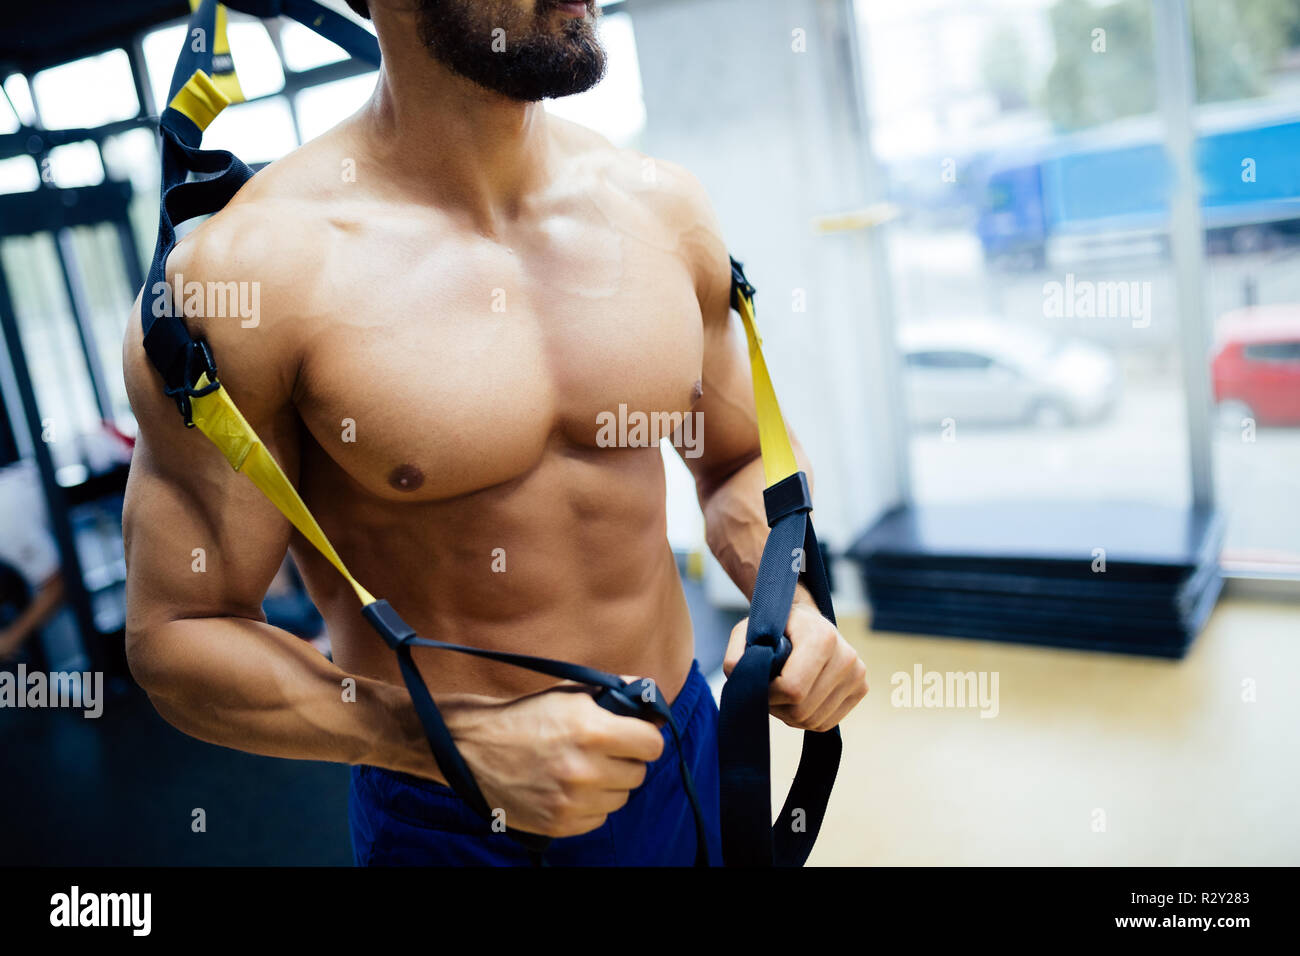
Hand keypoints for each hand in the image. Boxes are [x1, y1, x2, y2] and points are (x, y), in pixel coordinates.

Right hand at [448, 684, 664, 837]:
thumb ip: (616, 691)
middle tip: (601, 750)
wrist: (474, 748)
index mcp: (590, 729)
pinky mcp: (559, 824)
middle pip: (638, 773)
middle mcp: (584, 768)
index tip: (634, 735)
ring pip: (621, 797)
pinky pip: (599, 818)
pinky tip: (569, 787)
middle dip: (625, 760)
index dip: (644, 737)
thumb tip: (653, 697)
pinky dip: (590, 805)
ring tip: (581, 768)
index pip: (652, 744)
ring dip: (608, 784)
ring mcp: (571, 801)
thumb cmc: (527, 715)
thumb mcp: (571, 692)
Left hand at [724, 602, 867, 731]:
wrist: (806, 621)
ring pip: (814, 721)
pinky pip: (826, 724)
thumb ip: (737, 656)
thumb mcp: (748, 632)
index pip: (792, 689)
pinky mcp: (861, 689)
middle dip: (777, 707)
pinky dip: (806, 719)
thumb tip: (740, 679)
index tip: (758, 684)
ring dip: (790, 715)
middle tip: (768, 690)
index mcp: (822, 638)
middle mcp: (847, 656)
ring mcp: (857, 674)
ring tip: (782, 692)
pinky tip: (798, 699)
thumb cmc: (775, 627)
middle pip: (803, 710)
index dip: (768, 695)